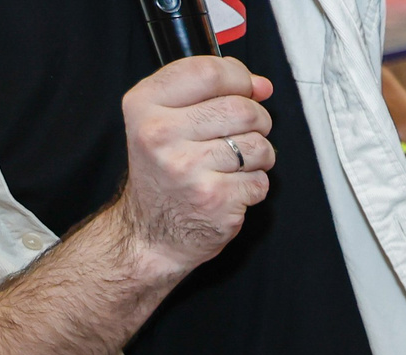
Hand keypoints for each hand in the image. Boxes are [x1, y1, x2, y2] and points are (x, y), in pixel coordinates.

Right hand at [115, 57, 274, 278]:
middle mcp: (160, 134)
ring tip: (234, 164)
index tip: (248, 87)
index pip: (208, 71)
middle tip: (245, 132)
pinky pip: (260, 180)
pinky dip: (255, 185)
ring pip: (258, 144)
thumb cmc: (163, 173)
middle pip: (242, 108)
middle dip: (257, 119)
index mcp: (144, 106)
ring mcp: (188, 168)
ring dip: (258, 154)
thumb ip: (207, 93)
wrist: (151, 233)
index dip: (239, 77)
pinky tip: (231, 188)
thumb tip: (261, 85)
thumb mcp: (163, 120)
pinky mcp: (215, 198)